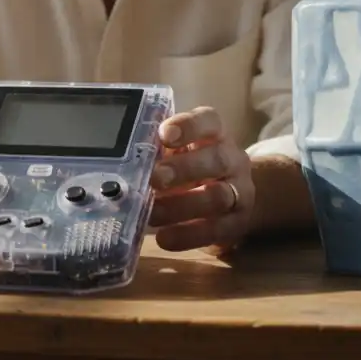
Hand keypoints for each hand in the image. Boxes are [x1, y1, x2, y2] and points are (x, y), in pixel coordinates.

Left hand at [147, 106, 253, 254]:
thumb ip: (158, 152)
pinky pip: (217, 229)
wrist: (236, 197)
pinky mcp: (237, 222)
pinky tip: (165, 238)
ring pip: (219, 196)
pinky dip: (189, 235)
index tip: (164, 134)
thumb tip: (121, 163)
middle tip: (154, 178)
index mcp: (215, 134)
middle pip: (217, 159)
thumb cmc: (194, 167)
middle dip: (184, 169)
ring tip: (152, 214)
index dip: (188, 126)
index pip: (208, 121)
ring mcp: (240, 191)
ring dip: (182, 206)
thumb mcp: (179, 153)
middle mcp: (233, 159)